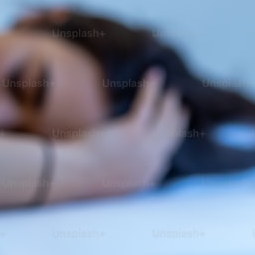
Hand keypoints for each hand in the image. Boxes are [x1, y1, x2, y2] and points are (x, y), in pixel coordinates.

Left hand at [68, 67, 189, 196]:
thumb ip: (122, 168)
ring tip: (170, 91)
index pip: (166, 156)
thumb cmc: (81, 175)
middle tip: (180, 107)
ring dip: (169, 103)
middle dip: (177, 120)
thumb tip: (118, 156)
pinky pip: (148, 105)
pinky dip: (152, 88)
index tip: (172, 128)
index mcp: (145, 179)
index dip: (170, 139)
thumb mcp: (108, 176)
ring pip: (165, 120)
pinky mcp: (133, 132)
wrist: (73, 175)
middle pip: (172, 137)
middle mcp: (151, 164)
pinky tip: (154, 74)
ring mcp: (145, 149)